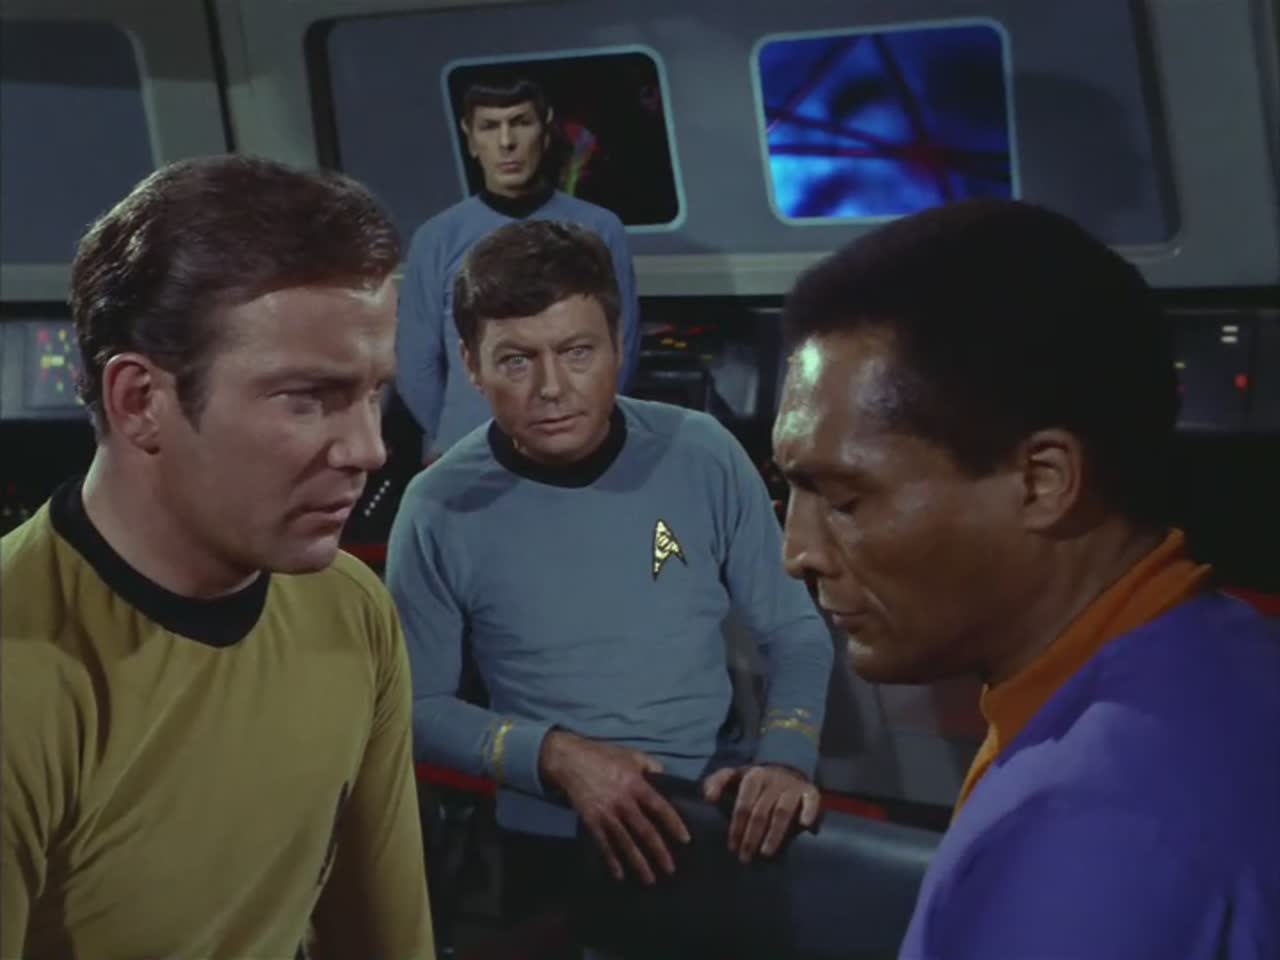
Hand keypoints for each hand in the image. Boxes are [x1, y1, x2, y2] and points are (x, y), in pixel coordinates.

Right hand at [539, 730, 690, 884]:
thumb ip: (652, 766)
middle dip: (659, 851)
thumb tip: (668, 778)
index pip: (659, 807)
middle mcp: (622, 801)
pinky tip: (619, 874)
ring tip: (649, 879)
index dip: (673, 824)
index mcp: (635, 784)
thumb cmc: (603, 756)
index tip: (685, 840)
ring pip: (625, 842)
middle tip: (670, 869)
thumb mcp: (632, 755)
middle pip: (644, 830)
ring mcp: (605, 812)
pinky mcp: (590, 820)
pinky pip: (603, 843)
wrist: (569, 760)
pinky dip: (611, 860)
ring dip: (638, 862)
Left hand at [702, 764, 820, 862]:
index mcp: (753, 776)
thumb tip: (708, 798)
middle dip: (751, 837)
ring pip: (782, 812)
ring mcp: (792, 786)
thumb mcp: (734, 777)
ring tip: (766, 853)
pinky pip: (811, 801)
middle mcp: (773, 779)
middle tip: (745, 858)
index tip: (732, 848)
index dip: (736, 827)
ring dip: (774, 834)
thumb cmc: (755, 783)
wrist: (787, 768)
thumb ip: (717, 783)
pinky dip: (809, 812)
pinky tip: (805, 827)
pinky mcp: (810, 791)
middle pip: (760, 812)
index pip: (743, 805)